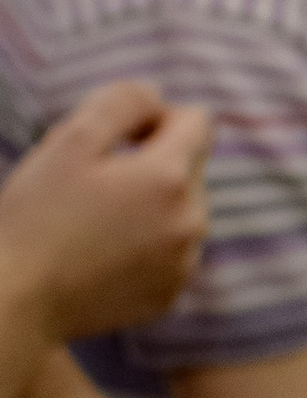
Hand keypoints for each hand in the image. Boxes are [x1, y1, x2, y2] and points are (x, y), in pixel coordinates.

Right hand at [0, 84, 210, 340]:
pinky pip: (171, 252)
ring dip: (151, 205)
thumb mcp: (70, 139)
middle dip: (153, 163)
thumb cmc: (36, 215)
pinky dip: (147, 245)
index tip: (115, 138)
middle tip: (92, 184)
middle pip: (191, 168)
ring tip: (94, 221)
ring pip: (183, 211)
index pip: (198, 121)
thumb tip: (158, 98)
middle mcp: (192, 221)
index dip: (155, 118)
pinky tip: (101, 253)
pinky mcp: (169, 294)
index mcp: (170, 177)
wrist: (16, 299)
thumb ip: (123, 102)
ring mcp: (184, 263)